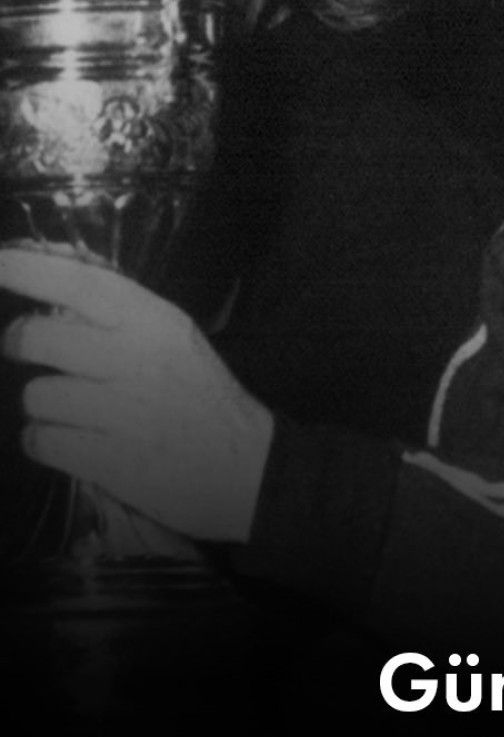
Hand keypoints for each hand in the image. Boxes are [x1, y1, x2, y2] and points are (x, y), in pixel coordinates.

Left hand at [0, 246, 273, 542]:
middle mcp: (137, 359)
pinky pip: (41, 441)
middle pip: (38, 337)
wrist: (247, 467)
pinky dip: (45, 442)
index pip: (84, 283)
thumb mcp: (175, 341)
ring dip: (42, 405)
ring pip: (36, 395)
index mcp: (157, 322)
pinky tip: (68, 442)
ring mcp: (123, 412)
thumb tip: (49, 297)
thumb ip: (122, 319)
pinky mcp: (111, 460)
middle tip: (25, 348)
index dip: (33, 270)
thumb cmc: (203, 397)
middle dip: (19, 343)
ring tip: (69, 411)